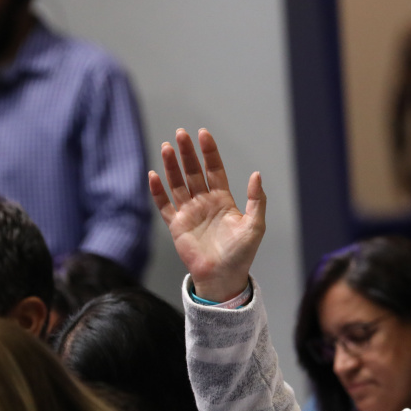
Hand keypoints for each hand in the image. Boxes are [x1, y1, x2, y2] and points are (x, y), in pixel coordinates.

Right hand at [148, 128, 265, 302]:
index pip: (214, 169)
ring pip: (177, 183)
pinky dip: (158, 191)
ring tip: (167, 147)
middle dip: (187, 153)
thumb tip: (257, 174)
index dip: (209, 152)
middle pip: (194, 172)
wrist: (223, 277)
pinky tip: (154, 175)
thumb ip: (257, 200)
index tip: (203, 134)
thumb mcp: (255, 225)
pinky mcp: (176, 225)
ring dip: (172, 166)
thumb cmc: (241, 253)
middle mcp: (204, 202)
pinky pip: (164, 205)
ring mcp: (189, 212)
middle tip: (181, 134)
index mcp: (223, 200)